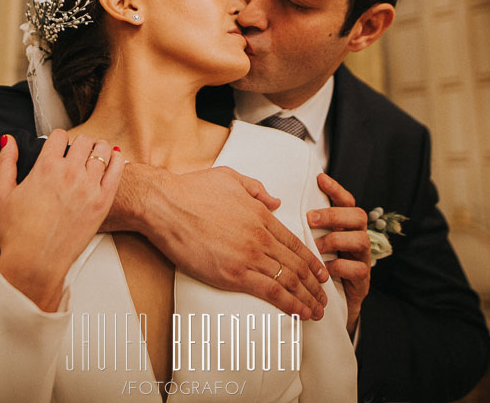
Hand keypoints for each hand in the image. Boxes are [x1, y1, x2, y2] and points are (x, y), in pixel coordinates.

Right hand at [0, 129, 123, 310]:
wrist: (35, 263)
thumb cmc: (17, 233)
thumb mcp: (2, 193)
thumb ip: (6, 162)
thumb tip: (8, 140)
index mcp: (45, 168)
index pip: (59, 136)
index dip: (57, 139)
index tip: (58, 146)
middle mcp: (69, 173)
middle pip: (83, 140)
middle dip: (79, 143)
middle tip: (77, 152)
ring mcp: (88, 187)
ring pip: (102, 151)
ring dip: (98, 149)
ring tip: (95, 155)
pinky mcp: (102, 202)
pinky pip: (117, 170)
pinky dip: (117, 159)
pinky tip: (114, 159)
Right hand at [120, 165, 328, 319]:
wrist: (165, 205)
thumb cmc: (191, 190)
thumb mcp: (231, 178)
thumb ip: (257, 189)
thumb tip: (276, 201)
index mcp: (261, 216)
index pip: (296, 243)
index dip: (312, 262)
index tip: (322, 274)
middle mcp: (260, 237)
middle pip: (297, 265)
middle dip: (315, 285)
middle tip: (324, 299)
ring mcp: (248, 256)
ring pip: (288, 281)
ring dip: (306, 299)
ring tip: (316, 312)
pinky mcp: (232, 274)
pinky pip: (269, 291)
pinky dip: (288, 304)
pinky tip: (298, 312)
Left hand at [307, 173, 370, 334]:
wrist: (327, 305)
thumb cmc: (313, 267)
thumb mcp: (306, 242)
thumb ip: (298, 223)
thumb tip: (274, 202)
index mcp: (344, 226)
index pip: (345, 201)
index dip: (335, 189)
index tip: (320, 178)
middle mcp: (356, 238)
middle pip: (358, 216)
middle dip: (334, 215)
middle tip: (311, 218)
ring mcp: (361, 259)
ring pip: (361, 240)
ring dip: (336, 240)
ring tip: (317, 246)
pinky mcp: (362, 281)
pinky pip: (358, 269)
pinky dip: (340, 267)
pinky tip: (325, 270)